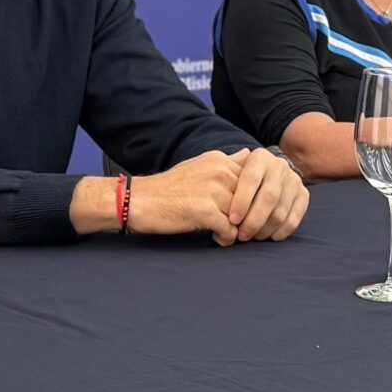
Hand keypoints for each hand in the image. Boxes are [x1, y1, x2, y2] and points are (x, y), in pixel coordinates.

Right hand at [127, 151, 241, 244]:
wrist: (138, 200)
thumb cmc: (168, 188)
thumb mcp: (199, 165)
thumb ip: (226, 161)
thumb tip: (249, 153)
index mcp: (219, 160)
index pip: (252, 182)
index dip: (249, 199)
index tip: (238, 210)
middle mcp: (219, 171)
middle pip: (250, 200)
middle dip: (246, 216)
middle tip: (231, 225)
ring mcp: (213, 190)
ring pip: (243, 217)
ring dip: (236, 229)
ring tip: (221, 231)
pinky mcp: (205, 211)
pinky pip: (231, 231)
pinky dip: (226, 239)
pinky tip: (215, 237)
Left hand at [226, 147, 309, 241]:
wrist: (267, 175)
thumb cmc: (240, 179)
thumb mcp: (232, 173)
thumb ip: (225, 180)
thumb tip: (216, 188)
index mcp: (259, 157)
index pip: (251, 179)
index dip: (241, 202)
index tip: (232, 220)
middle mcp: (279, 166)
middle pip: (269, 197)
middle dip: (254, 220)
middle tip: (242, 235)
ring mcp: (294, 180)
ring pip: (281, 211)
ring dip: (265, 229)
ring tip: (252, 237)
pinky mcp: (304, 195)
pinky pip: (294, 219)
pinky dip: (281, 232)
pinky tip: (268, 237)